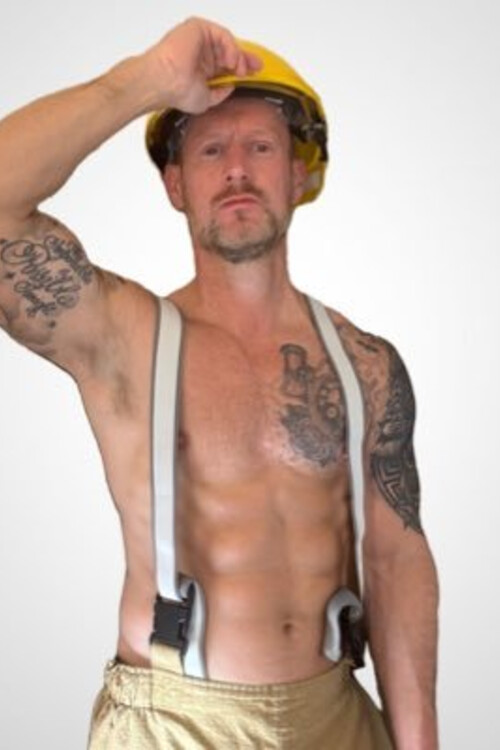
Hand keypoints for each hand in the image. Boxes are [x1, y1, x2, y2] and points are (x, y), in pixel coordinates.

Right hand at [142, 17, 261, 113]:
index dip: (241, 67)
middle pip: (229, 51)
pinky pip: (221, 35)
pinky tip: (231, 61)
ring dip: (238, 56)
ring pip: (227, 43)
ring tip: (240, 70)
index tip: (254, 73)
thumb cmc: (177, 92)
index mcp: (202, 68)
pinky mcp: (197, 28)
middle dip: (245, 59)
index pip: (225, 64)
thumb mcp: (206, 100)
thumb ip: (220, 93)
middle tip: (257, 67)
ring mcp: (199, 40)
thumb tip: (232, 86)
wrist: (165, 82)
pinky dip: (230, 47)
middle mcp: (201, 53)